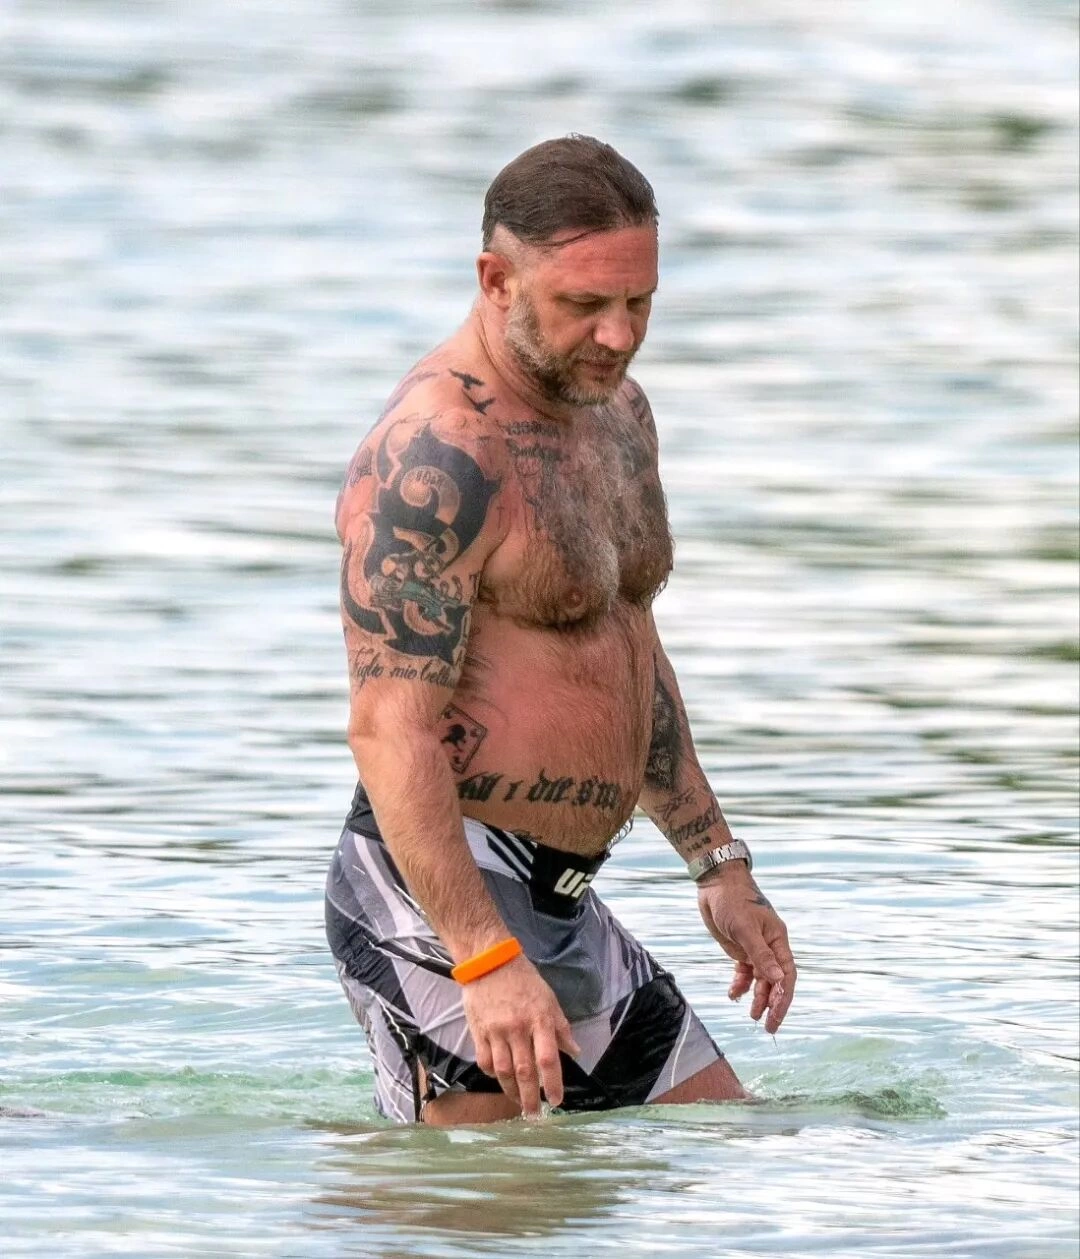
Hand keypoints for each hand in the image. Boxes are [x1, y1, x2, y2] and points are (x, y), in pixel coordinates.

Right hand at [461, 953, 580, 1116]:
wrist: (489, 961)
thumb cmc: (524, 979)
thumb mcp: (549, 998)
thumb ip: (561, 1028)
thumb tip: (575, 1052)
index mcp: (539, 1020)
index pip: (547, 1059)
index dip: (552, 1083)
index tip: (556, 1101)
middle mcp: (517, 1029)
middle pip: (524, 1072)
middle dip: (530, 1098)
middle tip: (534, 1116)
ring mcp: (496, 1032)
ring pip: (503, 1071)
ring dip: (511, 1091)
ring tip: (518, 1102)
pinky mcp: (478, 1032)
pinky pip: (485, 1061)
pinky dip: (493, 1074)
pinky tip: (500, 1078)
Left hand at [696, 862, 795, 1033]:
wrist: (716, 883)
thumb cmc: (734, 900)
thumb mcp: (745, 928)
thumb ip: (761, 955)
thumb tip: (778, 980)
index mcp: (778, 940)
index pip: (786, 976)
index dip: (783, 998)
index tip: (776, 1017)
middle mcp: (769, 947)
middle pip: (775, 982)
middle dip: (772, 1004)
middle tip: (767, 1027)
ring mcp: (754, 948)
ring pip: (760, 980)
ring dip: (757, 998)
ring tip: (751, 1016)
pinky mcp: (739, 948)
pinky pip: (744, 972)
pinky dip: (740, 985)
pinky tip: (733, 995)